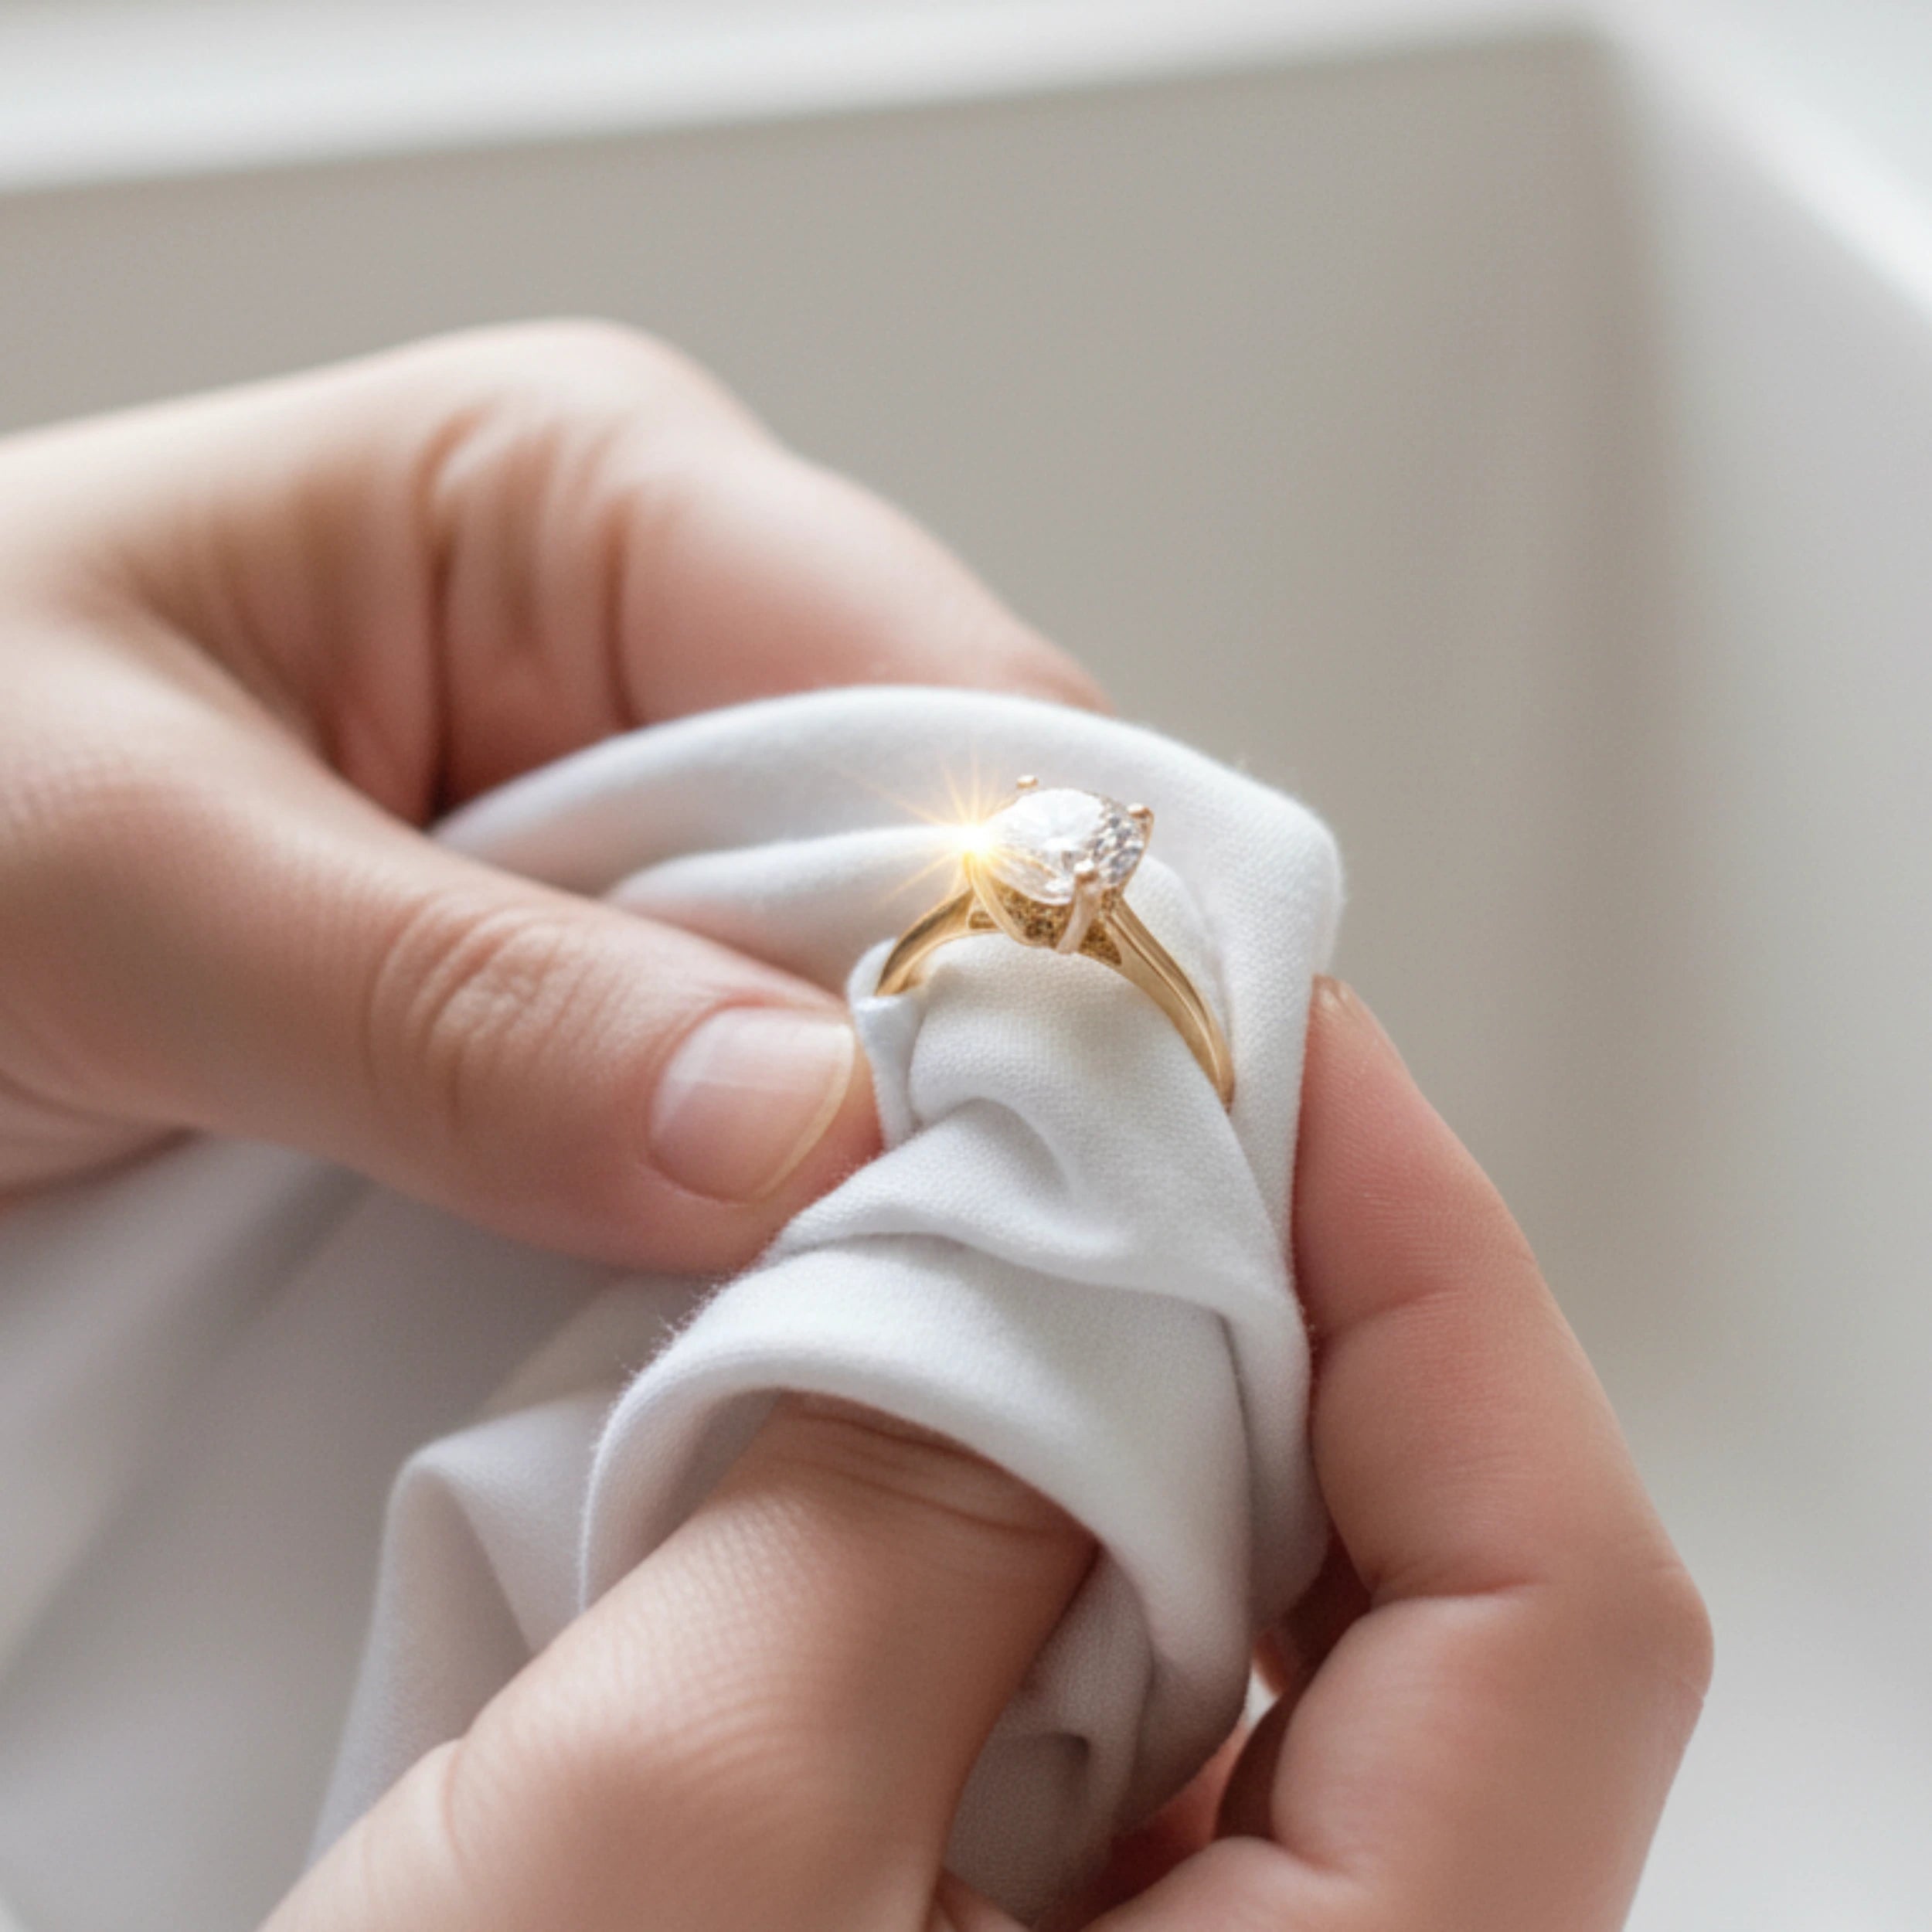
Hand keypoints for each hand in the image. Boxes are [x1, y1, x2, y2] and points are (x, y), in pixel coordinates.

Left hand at [0, 321, 1097, 1261]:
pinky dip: (779, 1222)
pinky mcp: (615, 984)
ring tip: (853, 1332)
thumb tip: (807, 1131)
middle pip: (957, 861)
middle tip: (952, 1290)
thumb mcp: (118, 879)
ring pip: (884, 1004)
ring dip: (870, 1170)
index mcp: (594, 496)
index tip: (1050, 1166)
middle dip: (965, 1074)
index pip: (940, 695)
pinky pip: (772, 1106)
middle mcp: (669, 650)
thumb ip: (461, 1009)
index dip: (1033, 927)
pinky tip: (755, 1312)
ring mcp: (651, 826)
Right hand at [266, 979, 1710, 1931]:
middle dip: (1275, 1315)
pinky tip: (902, 1449)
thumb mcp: (661, 1840)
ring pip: (1279, 1639)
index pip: (1559, 1612)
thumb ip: (899, 1512)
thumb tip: (1038, 1232)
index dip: (1438, 1274)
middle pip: (1434, 1602)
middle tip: (1110, 1108)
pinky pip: (1133, 1700)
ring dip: (1140, 1418)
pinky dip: (1042, 1534)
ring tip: (980, 1255)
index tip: (1289, 1053)